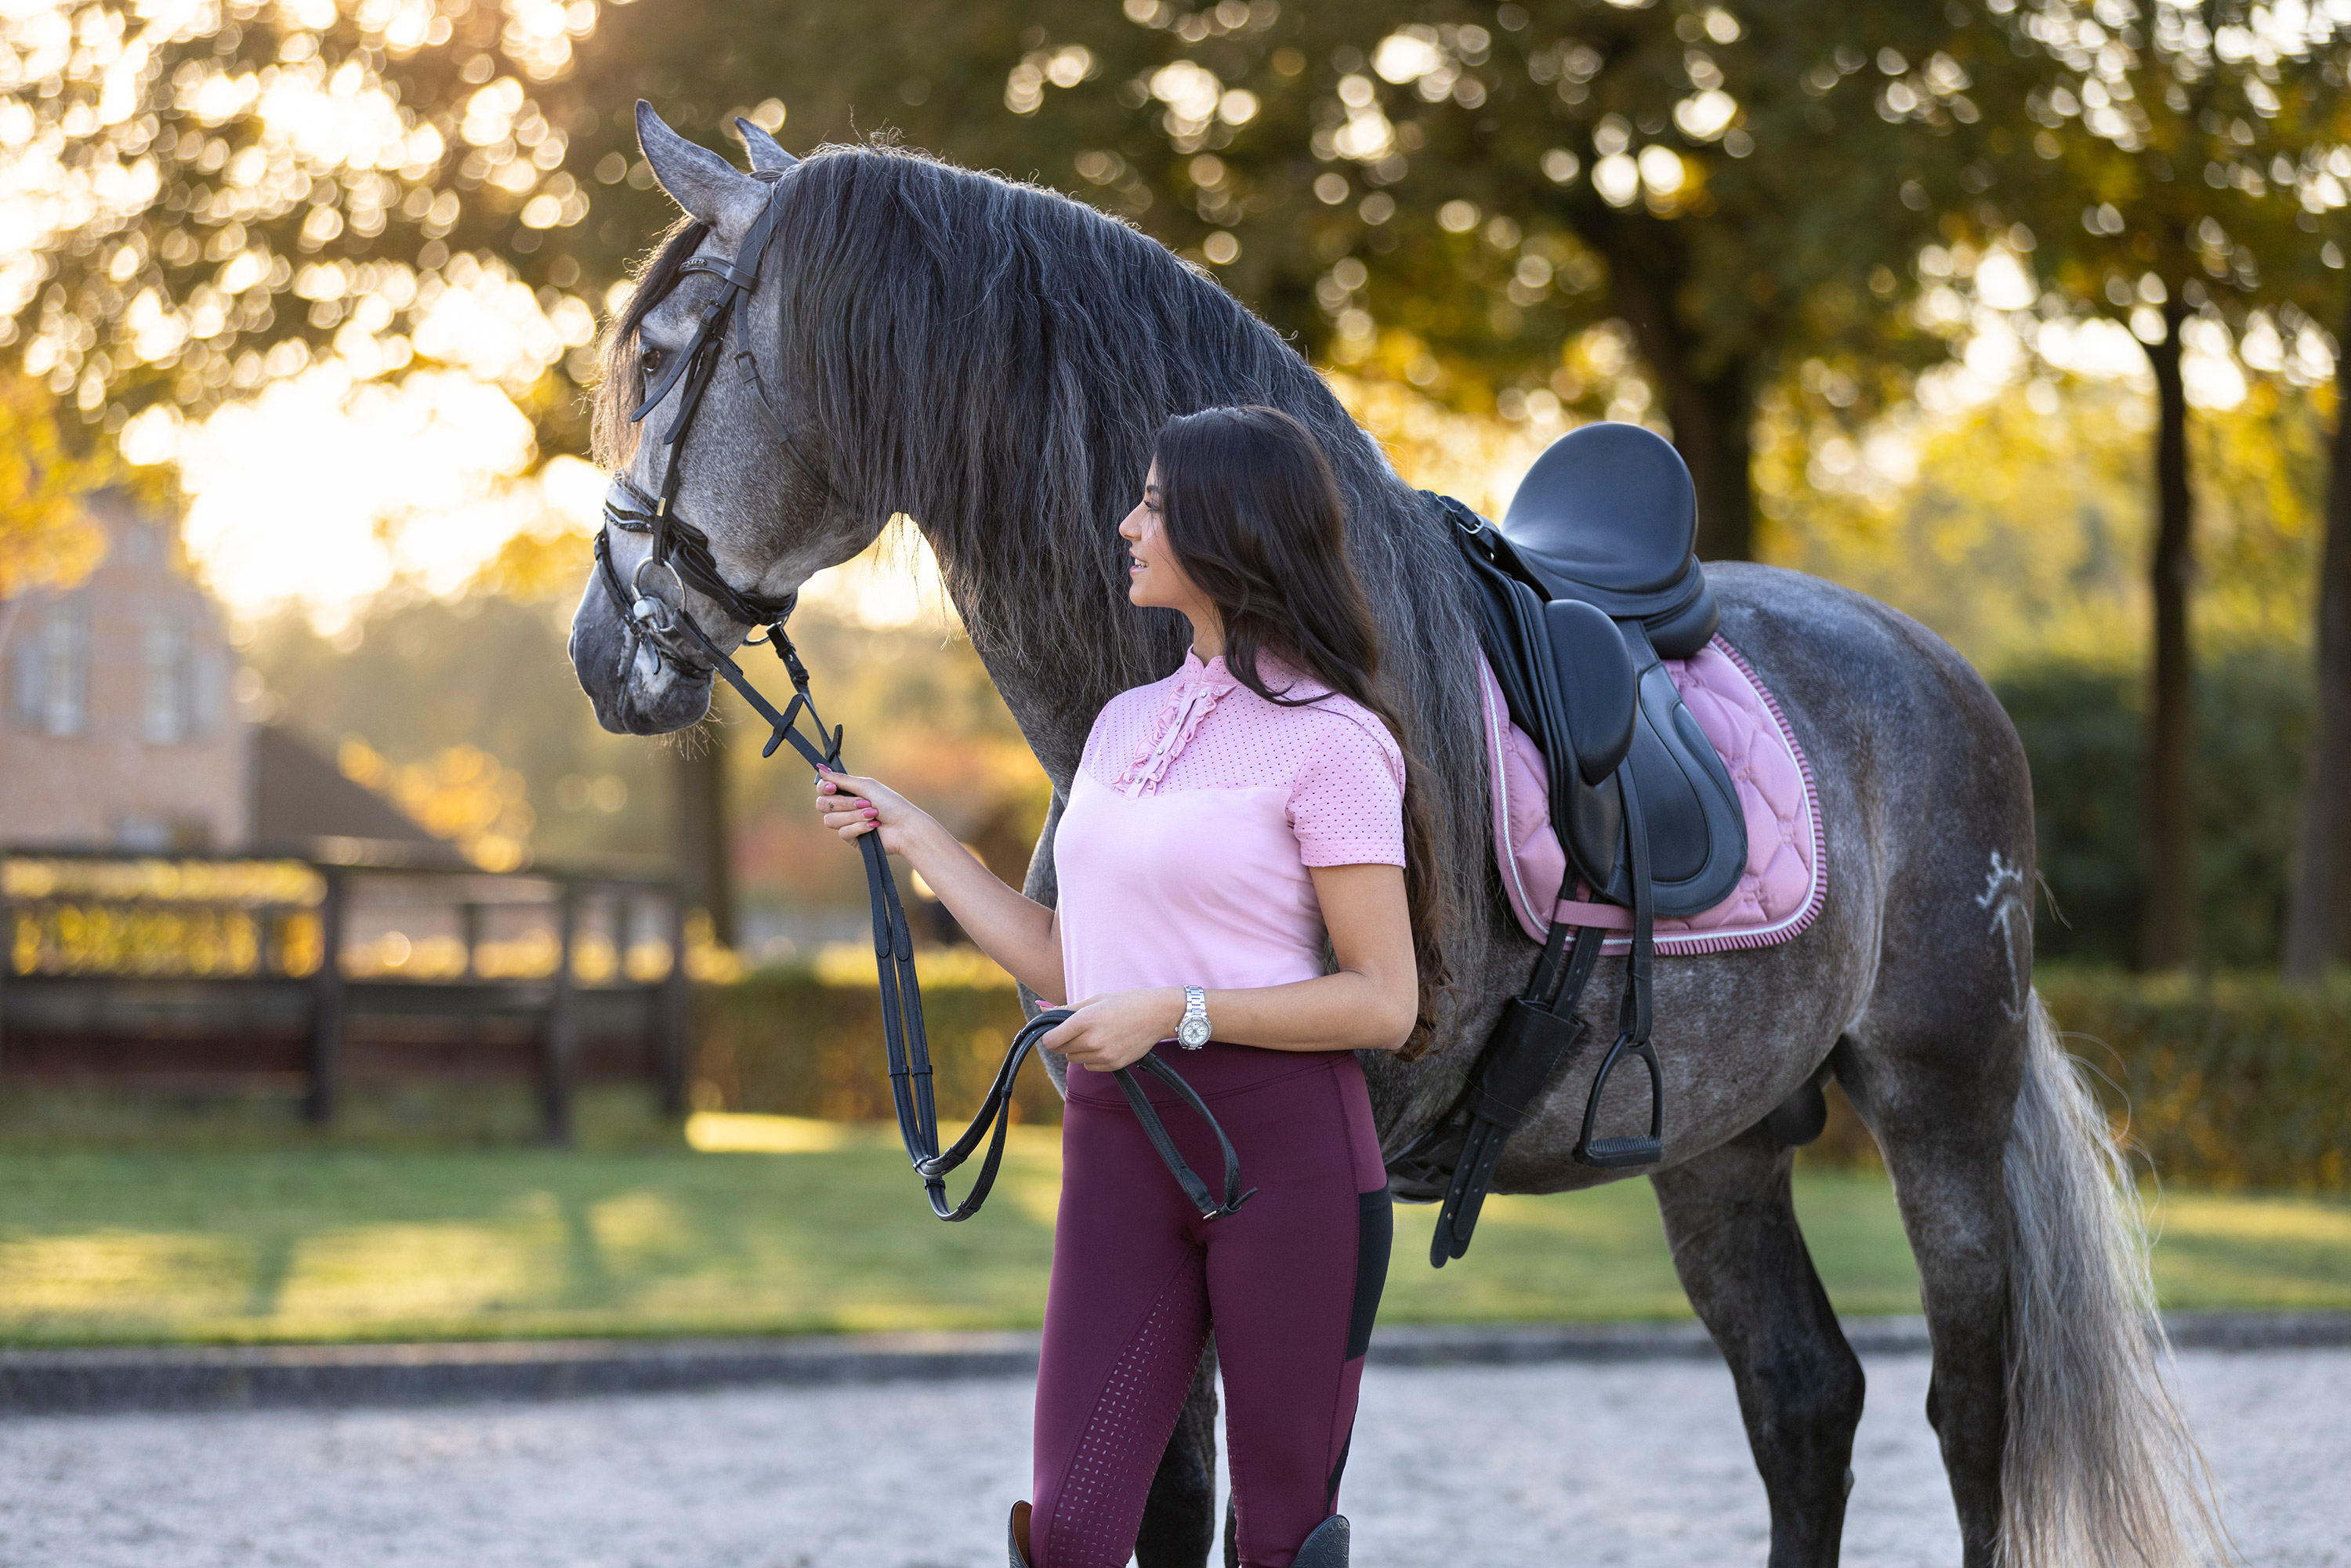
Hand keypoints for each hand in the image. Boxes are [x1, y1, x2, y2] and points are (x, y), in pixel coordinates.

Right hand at [814, 766, 924, 855]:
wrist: (905, 826)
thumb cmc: (890, 803)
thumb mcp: (866, 786)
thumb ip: (841, 779)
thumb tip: (820, 768)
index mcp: (847, 792)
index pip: (823, 790)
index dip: (824, 789)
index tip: (833, 788)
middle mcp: (844, 807)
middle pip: (822, 805)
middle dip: (843, 803)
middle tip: (863, 802)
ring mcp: (847, 823)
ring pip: (831, 820)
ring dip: (854, 816)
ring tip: (873, 814)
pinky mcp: (851, 838)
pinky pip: (843, 832)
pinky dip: (859, 827)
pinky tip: (874, 826)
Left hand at [1042, 988, 1185, 1072]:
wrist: (1158, 1014)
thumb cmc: (1126, 1002)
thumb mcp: (1095, 999)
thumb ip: (1066, 1008)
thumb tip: (1040, 1008)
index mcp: (1085, 1020)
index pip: (1050, 1040)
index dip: (1049, 1035)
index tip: (1055, 1030)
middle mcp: (1092, 1040)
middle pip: (1061, 1050)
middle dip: (1063, 1041)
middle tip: (1078, 1029)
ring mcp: (1103, 1055)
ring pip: (1074, 1059)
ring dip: (1077, 1049)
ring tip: (1095, 1034)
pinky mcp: (1113, 1065)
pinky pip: (1089, 1066)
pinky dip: (1092, 1058)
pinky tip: (1105, 1044)